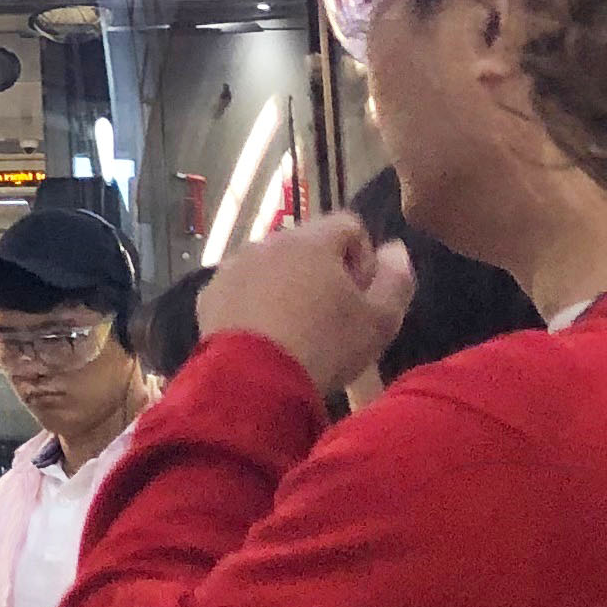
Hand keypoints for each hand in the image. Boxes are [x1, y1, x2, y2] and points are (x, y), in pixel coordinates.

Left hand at [197, 213, 416, 402]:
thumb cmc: (325, 346)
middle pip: (308, 244)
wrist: (252, 381)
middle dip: (325, 271)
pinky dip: (256, 302)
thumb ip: (396, 278)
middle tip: (332, 315)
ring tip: (297, 329)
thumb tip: (394, 249)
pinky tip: (265, 336)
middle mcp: (268, 242)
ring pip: (273, 265)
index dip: (364, 258)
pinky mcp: (210, 294)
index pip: (349, 225)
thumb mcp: (381, 320)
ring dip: (289, 285)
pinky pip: (242, 288)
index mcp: (312, 240)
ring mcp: (233, 266)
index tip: (361, 295)